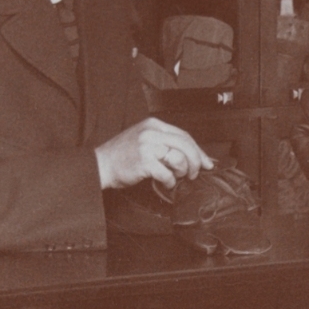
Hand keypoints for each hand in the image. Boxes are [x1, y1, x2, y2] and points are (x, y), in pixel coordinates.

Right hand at [95, 116, 210, 189]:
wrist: (100, 164)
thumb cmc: (123, 156)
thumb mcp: (145, 140)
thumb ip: (166, 143)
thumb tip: (194, 156)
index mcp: (154, 124)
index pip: (184, 135)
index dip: (198, 151)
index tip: (207, 163)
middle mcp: (152, 132)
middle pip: (186, 145)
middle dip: (195, 162)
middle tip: (194, 174)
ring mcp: (147, 145)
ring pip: (179, 158)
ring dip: (181, 172)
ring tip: (175, 177)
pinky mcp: (144, 161)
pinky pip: (167, 173)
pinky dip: (170, 181)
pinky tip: (165, 183)